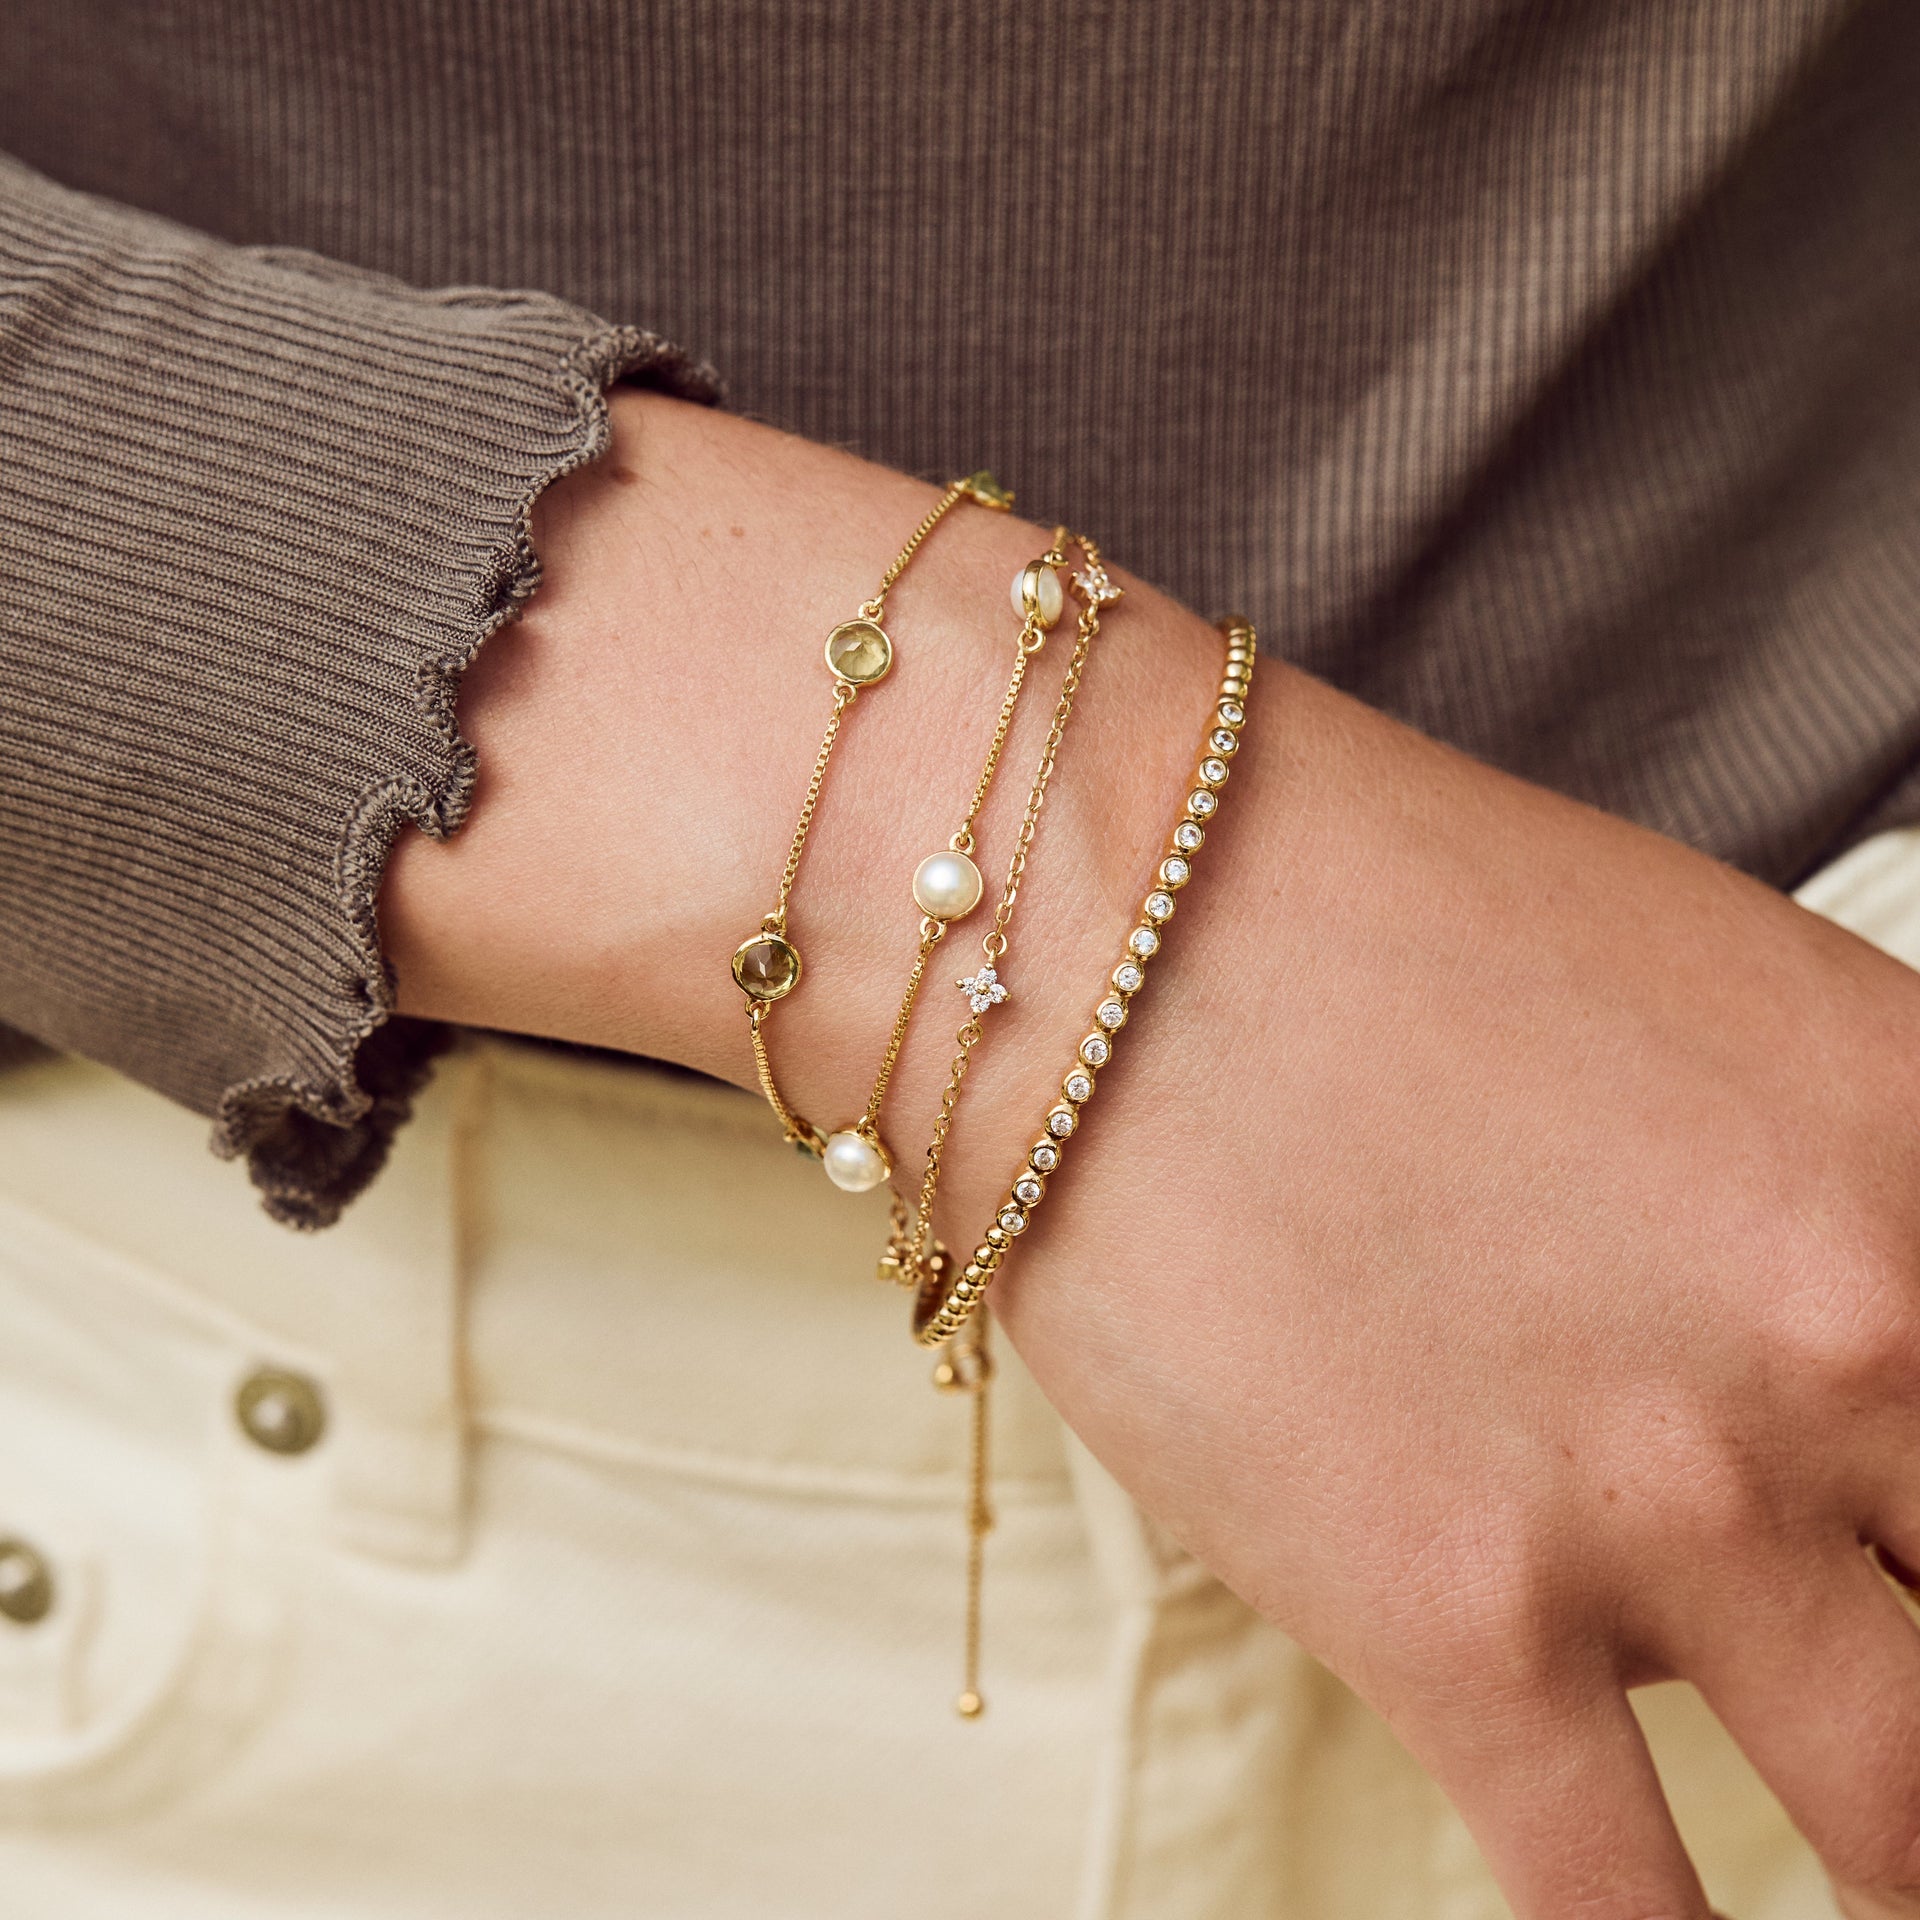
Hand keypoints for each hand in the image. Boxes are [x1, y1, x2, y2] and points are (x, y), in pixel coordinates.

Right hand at [384, 388, 1919, 1918]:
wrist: (1094, 924)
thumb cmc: (1361, 915)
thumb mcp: (1693, 995)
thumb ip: (1841, 1184)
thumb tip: (1868, 1353)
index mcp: (1919, 1156)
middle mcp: (1842, 1341)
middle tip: (1888, 1673)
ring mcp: (1657, 1503)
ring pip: (1899, 1818)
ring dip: (1878, 1841)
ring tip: (1836, 1830)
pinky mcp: (1453, 1622)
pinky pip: (1624, 1912)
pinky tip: (1642, 1914)